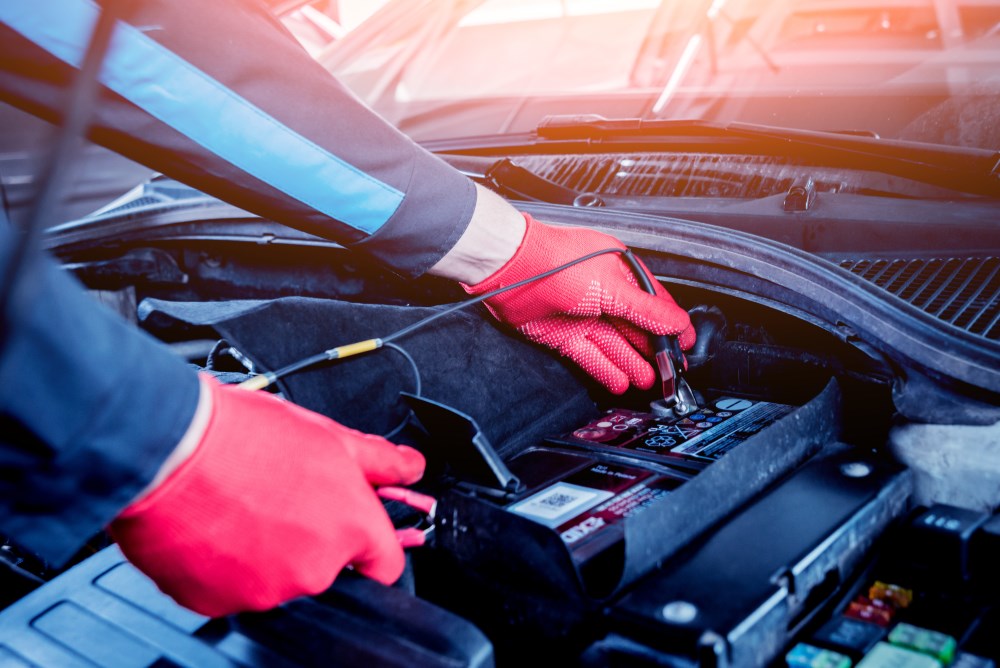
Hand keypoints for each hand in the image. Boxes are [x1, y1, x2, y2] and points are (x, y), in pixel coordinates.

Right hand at [109, 375, 424, 616]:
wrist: (166, 449)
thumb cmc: (242, 437)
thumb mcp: (328, 436)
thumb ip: (380, 461)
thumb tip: (411, 467)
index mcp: (349, 528)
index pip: (386, 563)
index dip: (374, 545)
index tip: (361, 534)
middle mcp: (313, 570)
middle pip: (327, 567)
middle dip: (311, 537)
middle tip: (282, 497)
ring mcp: (264, 591)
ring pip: (278, 578)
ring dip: (267, 551)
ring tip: (243, 504)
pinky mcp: (217, 603)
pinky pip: (232, 589)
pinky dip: (227, 565)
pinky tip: (217, 525)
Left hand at [462, 214, 693, 393]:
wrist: (511, 270)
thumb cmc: (558, 262)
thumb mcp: (613, 286)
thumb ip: (647, 310)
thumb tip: (679, 323)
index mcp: (620, 273)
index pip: (654, 303)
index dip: (672, 325)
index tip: (686, 344)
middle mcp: (603, 294)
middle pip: (636, 327)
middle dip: (654, 350)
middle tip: (672, 370)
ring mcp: (584, 316)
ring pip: (615, 344)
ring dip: (633, 363)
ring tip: (652, 381)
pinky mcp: (564, 335)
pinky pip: (591, 355)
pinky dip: (606, 369)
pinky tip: (621, 381)